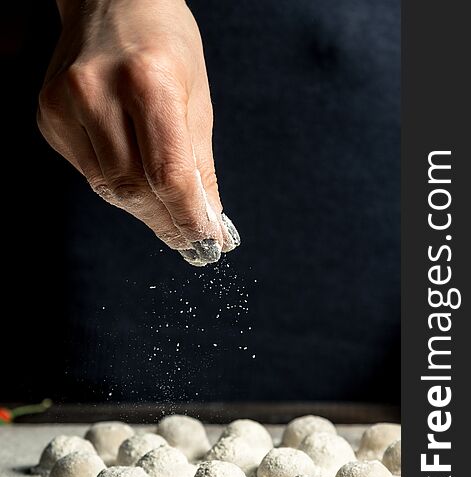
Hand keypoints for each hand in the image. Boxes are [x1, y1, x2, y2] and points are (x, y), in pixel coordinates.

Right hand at [38, 0, 239, 265]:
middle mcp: (97, 90)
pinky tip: (133, 174)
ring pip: (108, 188)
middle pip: (134, 188)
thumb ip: (200, 167)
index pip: (169, 175)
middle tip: (188, 237)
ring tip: (166, 211)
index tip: (206, 243)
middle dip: (166, 221)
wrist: (111, 2)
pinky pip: (88, 173)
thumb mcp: (197, 100)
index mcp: (148, 81)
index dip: (189, 219)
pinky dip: (116, 185)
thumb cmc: (164, 46)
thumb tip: (208, 222)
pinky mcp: (48, 115)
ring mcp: (65, 104)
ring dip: (143, 208)